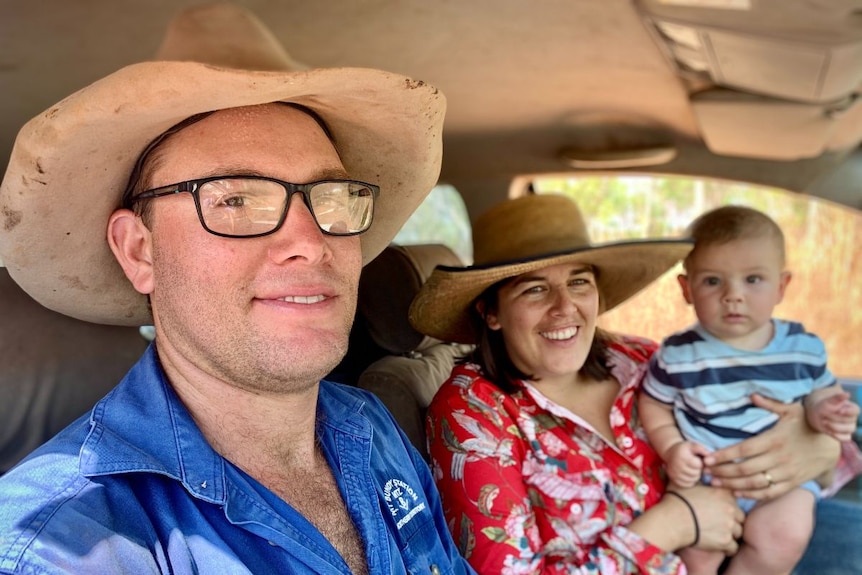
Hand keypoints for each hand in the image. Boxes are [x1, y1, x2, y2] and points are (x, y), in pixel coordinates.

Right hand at [665, 441, 708, 487]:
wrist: (670, 453)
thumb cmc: (684, 449)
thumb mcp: (692, 445)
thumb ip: (701, 449)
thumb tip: (709, 456)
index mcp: (682, 457)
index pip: (698, 465)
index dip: (700, 462)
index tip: (697, 459)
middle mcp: (677, 466)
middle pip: (696, 473)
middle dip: (698, 469)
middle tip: (695, 465)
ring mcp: (674, 474)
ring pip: (692, 479)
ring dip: (695, 475)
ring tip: (692, 469)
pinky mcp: (674, 480)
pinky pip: (688, 484)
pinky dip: (690, 481)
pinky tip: (689, 474)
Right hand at [666, 484, 743, 554]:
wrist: (672, 520)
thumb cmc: (676, 500)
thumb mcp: (687, 482)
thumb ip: (697, 477)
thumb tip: (694, 469)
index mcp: (723, 493)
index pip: (734, 500)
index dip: (727, 505)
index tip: (720, 510)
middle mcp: (730, 508)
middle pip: (740, 517)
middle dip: (732, 520)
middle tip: (720, 524)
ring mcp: (729, 525)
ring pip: (738, 532)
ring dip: (730, 534)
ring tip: (719, 535)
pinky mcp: (725, 540)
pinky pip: (734, 547)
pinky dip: (728, 547)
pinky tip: (719, 545)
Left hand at [702, 394, 839, 499]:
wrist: (829, 446)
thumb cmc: (806, 425)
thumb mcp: (791, 410)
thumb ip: (770, 404)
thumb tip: (752, 394)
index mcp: (774, 439)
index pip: (744, 450)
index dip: (724, 455)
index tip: (707, 458)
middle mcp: (778, 458)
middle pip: (745, 469)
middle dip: (722, 471)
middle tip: (704, 472)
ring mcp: (785, 473)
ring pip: (754, 483)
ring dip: (732, 484)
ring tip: (714, 483)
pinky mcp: (791, 483)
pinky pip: (769, 492)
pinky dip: (752, 494)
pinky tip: (736, 492)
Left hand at [807, 391, 859, 441]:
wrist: (817, 415)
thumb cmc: (823, 406)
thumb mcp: (827, 401)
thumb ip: (837, 398)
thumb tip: (847, 394)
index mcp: (851, 408)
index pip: (855, 411)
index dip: (848, 412)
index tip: (839, 411)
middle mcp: (853, 418)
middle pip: (849, 420)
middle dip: (835, 418)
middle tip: (824, 415)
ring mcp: (850, 427)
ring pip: (849, 430)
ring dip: (835, 426)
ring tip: (824, 422)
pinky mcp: (845, 435)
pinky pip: (846, 438)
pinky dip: (837, 436)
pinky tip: (828, 431)